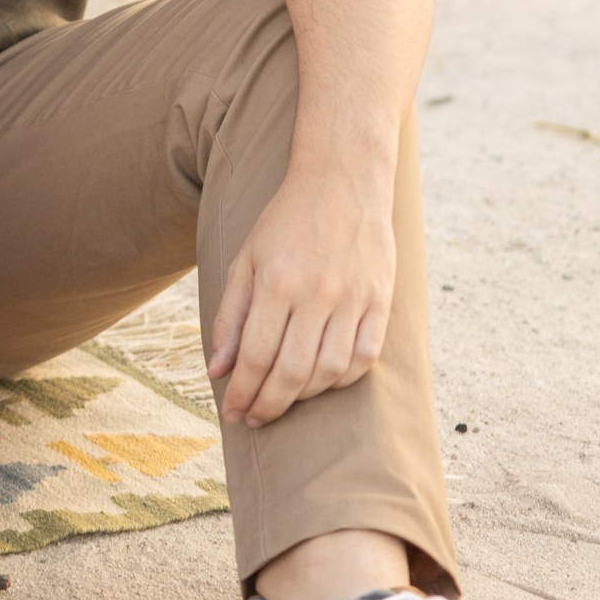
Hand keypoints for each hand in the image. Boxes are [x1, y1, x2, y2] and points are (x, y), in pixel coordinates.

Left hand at [207, 167, 397, 427]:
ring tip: (284, 399)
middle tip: (255, 419)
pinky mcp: (381, 300)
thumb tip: (218, 372)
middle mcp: (317, 294)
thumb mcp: (246, 259)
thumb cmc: (286, 221)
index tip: (232, 413)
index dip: (242, 392)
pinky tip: (323, 381)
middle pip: (292, 372)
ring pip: (330, 371)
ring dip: (304, 396)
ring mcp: (354, 299)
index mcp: (277, 282)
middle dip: (269, 405)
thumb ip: (230, 317)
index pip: (256, 357)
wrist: (342, 180)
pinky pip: (365, 357)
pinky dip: (343, 379)